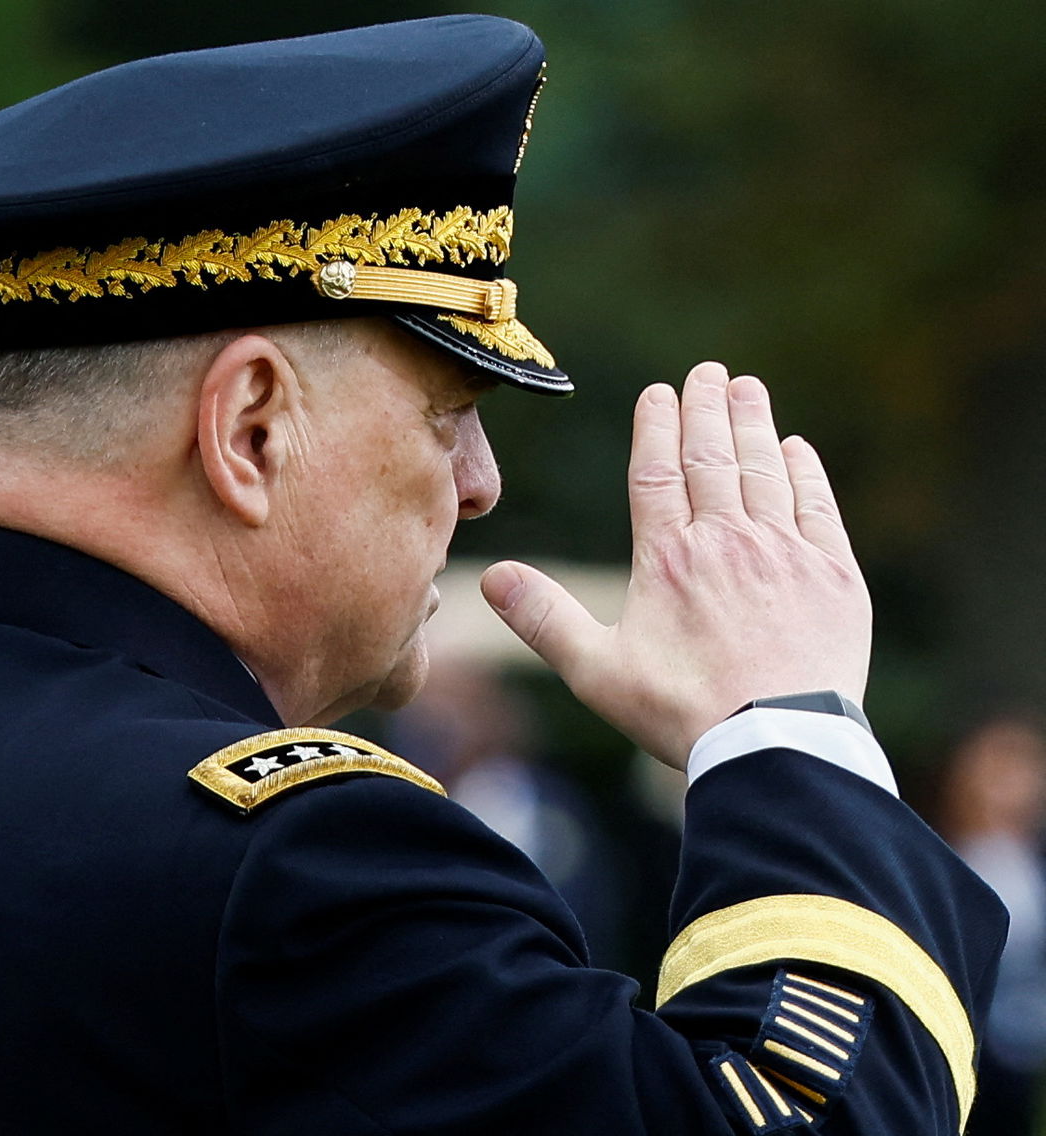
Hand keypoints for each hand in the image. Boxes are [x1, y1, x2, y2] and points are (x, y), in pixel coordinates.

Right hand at [480, 362, 870, 769]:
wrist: (778, 744)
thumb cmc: (681, 712)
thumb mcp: (597, 672)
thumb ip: (545, 619)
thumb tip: (491, 577)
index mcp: (667, 559)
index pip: (657, 474)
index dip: (658, 427)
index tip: (660, 392)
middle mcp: (726, 542)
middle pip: (713, 459)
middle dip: (708, 409)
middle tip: (709, 372)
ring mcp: (784, 554)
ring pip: (764, 471)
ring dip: (753, 426)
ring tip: (748, 388)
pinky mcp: (834, 577)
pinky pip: (817, 507)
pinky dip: (805, 472)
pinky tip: (796, 449)